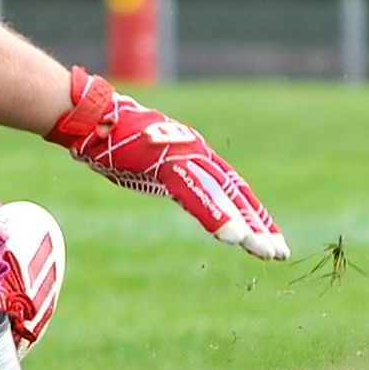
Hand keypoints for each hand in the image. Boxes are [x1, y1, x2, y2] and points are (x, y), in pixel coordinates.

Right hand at [46, 67, 287, 260]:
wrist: (89, 116)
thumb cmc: (112, 139)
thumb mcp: (148, 162)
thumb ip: (169, 174)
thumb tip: (180, 188)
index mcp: (193, 153)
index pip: (231, 187)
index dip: (251, 212)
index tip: (268, 237)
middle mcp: (197, 151)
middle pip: (235, 191)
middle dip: (258, 223)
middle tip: (279, 253)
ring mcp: (184, 155)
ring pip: (223, 194)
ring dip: (244, 225)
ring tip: (264, 250)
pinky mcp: (167, 162)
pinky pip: (196, 195)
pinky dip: (216, 216)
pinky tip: (233, 237)